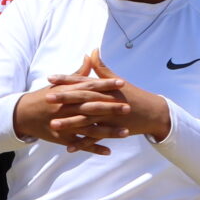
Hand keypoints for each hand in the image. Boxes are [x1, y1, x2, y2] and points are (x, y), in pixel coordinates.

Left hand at [49, 57, 172, 145]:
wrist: (153, 113)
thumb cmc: (134, 95)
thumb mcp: (118, 80)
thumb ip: (102, 68)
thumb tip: (92, 51)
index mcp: (105, 88)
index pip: (83, 82)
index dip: (66, 80)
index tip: (50, 78)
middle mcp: (106, 102)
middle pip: (83, 100)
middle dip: (64, 99)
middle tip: (46, 99)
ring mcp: (109, 118)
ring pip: (87, 121)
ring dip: (70, 124)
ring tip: (53, 125)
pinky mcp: (113, 131)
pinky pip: (96, 139)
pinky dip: (83, 143)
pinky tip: (69, 148)